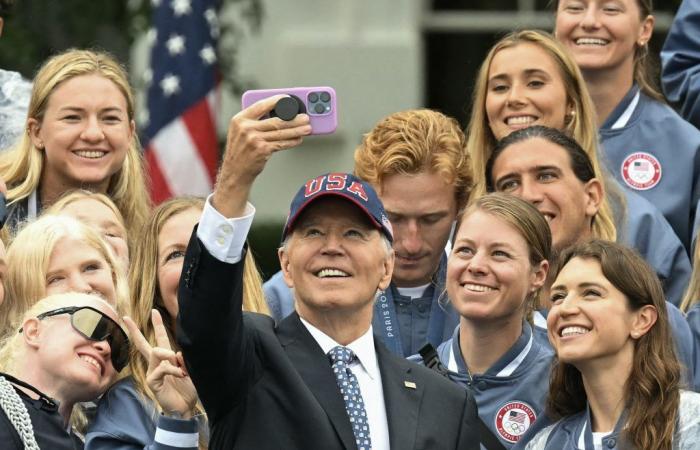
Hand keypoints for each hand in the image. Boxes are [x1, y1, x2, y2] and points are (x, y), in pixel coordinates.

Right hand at [124, 310, 197, 417]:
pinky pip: (161, 369)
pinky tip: (181, 374)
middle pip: (143, 344)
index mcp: (167, 358)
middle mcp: (157, 363)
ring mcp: (152, 372)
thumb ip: (184, 360)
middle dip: (135, 330)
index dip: (158, 325)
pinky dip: (173, 370)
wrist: (186, 407)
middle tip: (126, 317)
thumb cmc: (188, 388)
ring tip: (177, 360)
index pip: (161, 338)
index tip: (154, 311)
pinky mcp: (152, 382)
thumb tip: (177, 353)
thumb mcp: (190, 370)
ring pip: (154, 352)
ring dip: (167, 353)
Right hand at [213, 95, 311, 217]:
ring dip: (297, 130)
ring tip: (307, 128)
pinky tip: (298, 139)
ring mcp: (254, 139)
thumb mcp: (240, 131)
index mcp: (240, 119)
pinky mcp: (262, 150)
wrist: (235, 170)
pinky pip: (281, 144)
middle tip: (305, 117)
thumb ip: (254, 121)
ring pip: (281, 132)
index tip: (288, 98)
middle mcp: (246, 128)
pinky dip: (292, 141)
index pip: (261, 105)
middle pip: (276, 120)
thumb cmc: (240, 149)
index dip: (276, 100)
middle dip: (294, 119)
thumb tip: (278, 113)